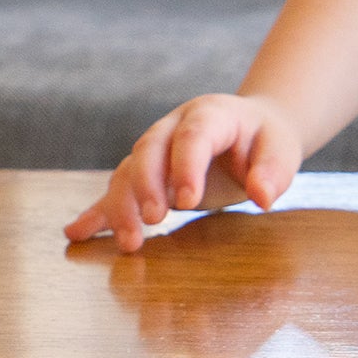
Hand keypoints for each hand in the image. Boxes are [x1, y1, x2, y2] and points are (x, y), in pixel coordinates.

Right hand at [64, 92, 303, 250]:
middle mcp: (172, 128)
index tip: (188, 200)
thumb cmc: (266, 142)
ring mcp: (154, 151)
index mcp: (209, 114)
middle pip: (148, 151)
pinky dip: (97, 213)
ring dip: (121, 206)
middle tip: (154, 220)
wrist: (251, 132)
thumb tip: (262, 197)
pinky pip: (116, 191)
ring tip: (130, 243)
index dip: (186, 165)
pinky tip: (76, 232)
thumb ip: (273, 171)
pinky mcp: (145, 176)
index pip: (192, 135)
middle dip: (146, 185)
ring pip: (126, 173)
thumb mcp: (281, 150)